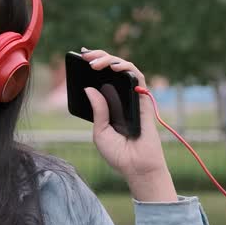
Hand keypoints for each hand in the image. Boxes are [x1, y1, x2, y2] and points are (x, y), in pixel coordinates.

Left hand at [78, 48, 169, 181]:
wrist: (136, 167)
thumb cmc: (118, 153)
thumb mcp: (100, 131)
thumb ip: (97, 110)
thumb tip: (89, 88)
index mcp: (109, 105)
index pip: (101, 78)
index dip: (93, 64)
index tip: (81, 57)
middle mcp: (122, 98)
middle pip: (112, 70)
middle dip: (99, 58)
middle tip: (85, 57)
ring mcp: (133, 97)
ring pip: (125, 69)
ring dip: (110, 60)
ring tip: (95, 63)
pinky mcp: (144, 100)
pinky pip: (138, 78)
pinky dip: (127, 68)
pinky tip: (114, 67)